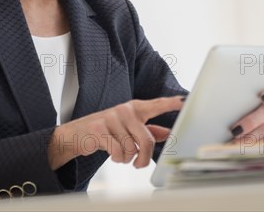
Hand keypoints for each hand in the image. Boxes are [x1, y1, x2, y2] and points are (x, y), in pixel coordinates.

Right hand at [48, 96, 183, 169]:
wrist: (78, 133)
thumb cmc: (108, 130)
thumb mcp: (129, 128)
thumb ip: (149, 130)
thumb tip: (169, 133)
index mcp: (135, 108)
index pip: (157, 105)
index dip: (172, 103)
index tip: (184, 101)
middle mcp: (125, 110)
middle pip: (147, 140)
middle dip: (143, 158)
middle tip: (138, 163)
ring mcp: (112, 118)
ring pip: (131, 149)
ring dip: (127, 158)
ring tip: (120, 154)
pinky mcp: (100, 128)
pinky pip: (118, 152)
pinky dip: (117, 159)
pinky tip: (112, 154)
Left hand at [230, 81, 263, 142]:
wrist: (244, 144)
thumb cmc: (238, 123)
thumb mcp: (239, 112)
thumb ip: (240, 106)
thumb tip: (228, 103)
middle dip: (251, 121)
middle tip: (236, 130)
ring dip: (250, 136)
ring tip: (236, 141)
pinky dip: (254, 146)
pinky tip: (244, 148)